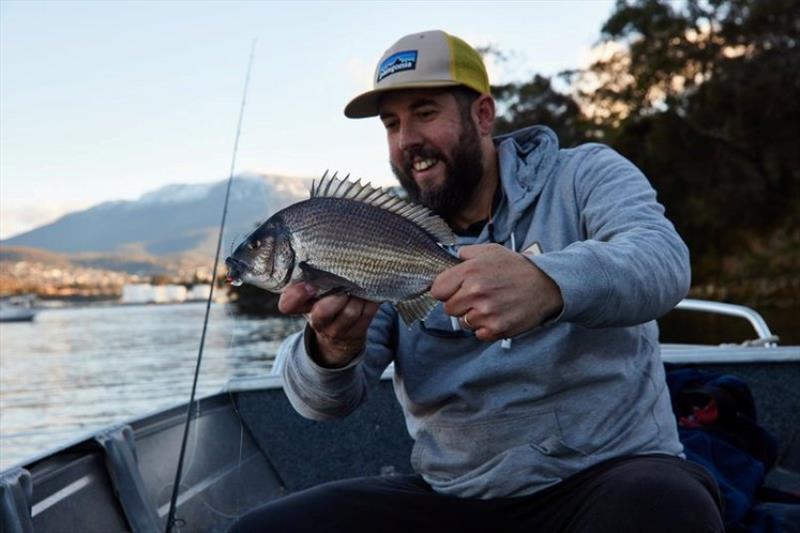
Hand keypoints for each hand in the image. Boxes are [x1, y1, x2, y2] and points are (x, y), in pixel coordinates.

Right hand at [279, 283, 378, 367]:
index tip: (309, 286)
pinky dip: (370, 301)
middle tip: (344, 286)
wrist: (340, 335)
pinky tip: (369, 293)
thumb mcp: (316, 290)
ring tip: (360, 286)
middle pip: (322, 312)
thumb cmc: (326, 299)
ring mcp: (337, 330)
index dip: (297, 295)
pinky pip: (367, 314)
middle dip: (336, 297)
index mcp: (301, 306)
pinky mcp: (356, 332)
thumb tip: (334, 254)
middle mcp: (317, 321)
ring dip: (358, 296)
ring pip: (350, 312)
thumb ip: (317, 275)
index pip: (288, 304)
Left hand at [430, 243, 562, 341]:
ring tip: (490, 306)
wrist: (547, 285)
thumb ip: (468, 253)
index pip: (437, 290)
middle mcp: (475, 292)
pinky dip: (485, 328)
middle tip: (477, 298)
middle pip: (448, 308)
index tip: (454, 290)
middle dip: (459, 304)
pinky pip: (478, 334)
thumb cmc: (518, 268)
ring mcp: (486, 313)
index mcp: (470, 271)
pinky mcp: (496, 329)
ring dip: (472, 317)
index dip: (445, 290)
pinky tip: (498, 315)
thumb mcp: (492, 251)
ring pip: (463, 322)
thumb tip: (453, 257)